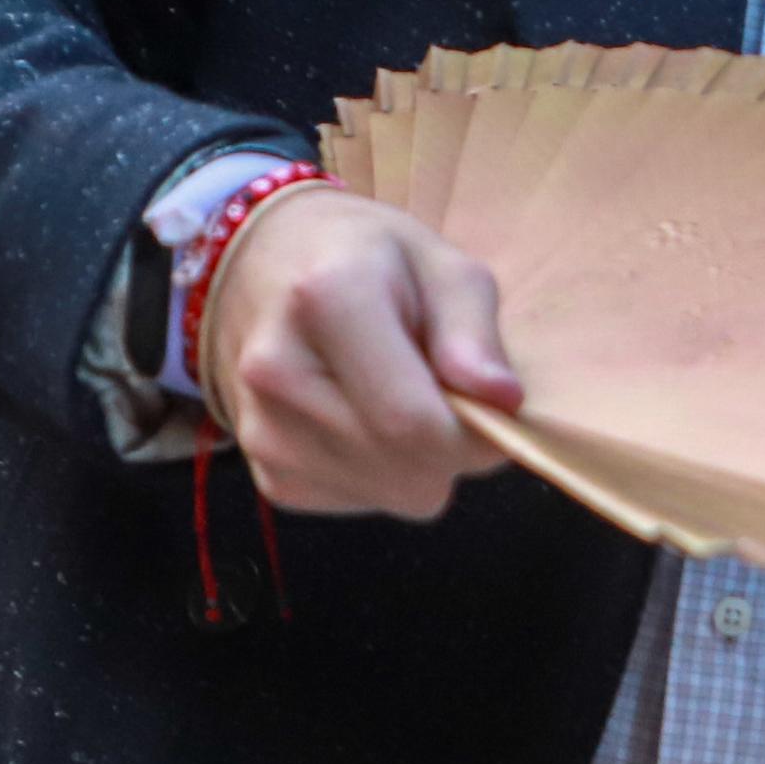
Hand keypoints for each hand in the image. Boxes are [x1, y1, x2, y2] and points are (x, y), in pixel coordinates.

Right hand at [201, 189, 520, 519]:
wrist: (263, 272)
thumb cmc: (368, 260)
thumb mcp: (440, 264)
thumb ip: (473, 330)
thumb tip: (502, 401)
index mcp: (328, 300)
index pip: (414, 421)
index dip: (478, 435)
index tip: (496, 407)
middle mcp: (279, 372)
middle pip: (407, 469)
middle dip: (454, 447)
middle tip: (448, 393)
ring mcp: (262, 431)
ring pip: (392, 495)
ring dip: (420, 462)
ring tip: (399, 395)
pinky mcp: (265, 476)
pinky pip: (361, 502)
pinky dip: (382, 474)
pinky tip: (365, 419)